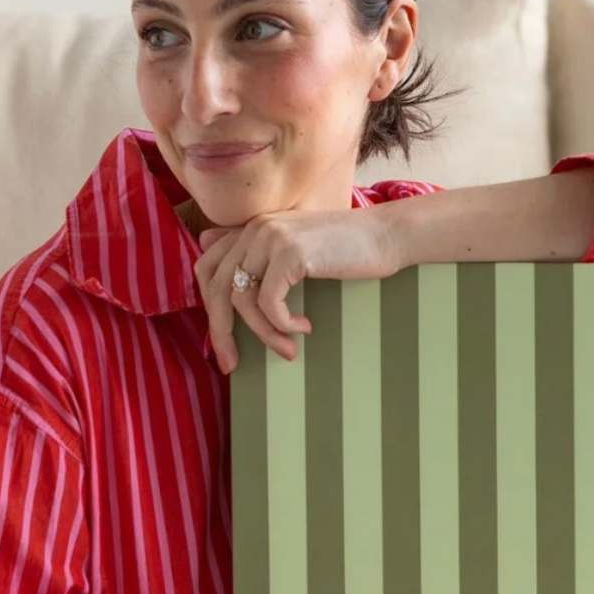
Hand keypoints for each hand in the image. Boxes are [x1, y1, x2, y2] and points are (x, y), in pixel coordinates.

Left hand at [193, 206, 404, 372]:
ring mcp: (271, 237)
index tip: (223, 344)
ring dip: (263, 334)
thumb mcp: (295, 253)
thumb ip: (260, 258)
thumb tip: (216, 264)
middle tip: (233, 365)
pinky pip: (269, 302)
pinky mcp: (291, 253)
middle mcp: (256, 228)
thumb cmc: (346, 251)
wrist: (386, 235)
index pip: (206, 269)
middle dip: (221, 332)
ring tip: (288, 349)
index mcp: (252, 228)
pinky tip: (304, 327)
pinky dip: (282, 323)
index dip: (208, 309)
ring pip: (243, 300)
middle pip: (217, 288)